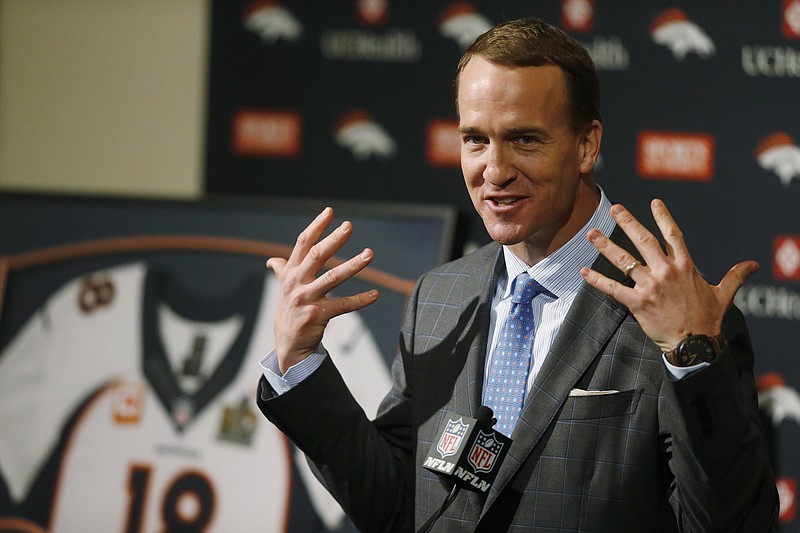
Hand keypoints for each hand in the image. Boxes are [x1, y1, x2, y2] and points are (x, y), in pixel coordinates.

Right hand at [266, 207, 378, 372]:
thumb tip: (272, 260)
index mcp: (291, 272)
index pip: (303, 243)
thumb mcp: (284, 289)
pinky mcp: (318, 315)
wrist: (288, 344)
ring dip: (353, 265)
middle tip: (349, 226)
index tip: (330, 211)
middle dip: (334, 239)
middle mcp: (297, 283)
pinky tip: (375, 294)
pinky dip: (360, 300)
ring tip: (370, 254)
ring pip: (333, 278)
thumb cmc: (289, 311)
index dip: (316, 226)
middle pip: (317, 256)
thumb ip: (282, 271)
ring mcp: (307, 299)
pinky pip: (343, 305)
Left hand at [579, 199, 758, 351]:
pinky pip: (613, 288)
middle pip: (643, 240)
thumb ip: (735, 275)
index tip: (654, 203)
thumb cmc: (708, 319)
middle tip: (614, 209)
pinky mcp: (637, 302)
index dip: (663, 217)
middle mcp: (665, 271)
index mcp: (684, 266)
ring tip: (590, 234)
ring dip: (605, 246)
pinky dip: (596, 280)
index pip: (673, 234)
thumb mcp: (724, 294)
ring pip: (624, 260)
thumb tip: (753, 264)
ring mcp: (650, 286)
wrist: (694, 344)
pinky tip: (583, 272)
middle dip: (626, 222)